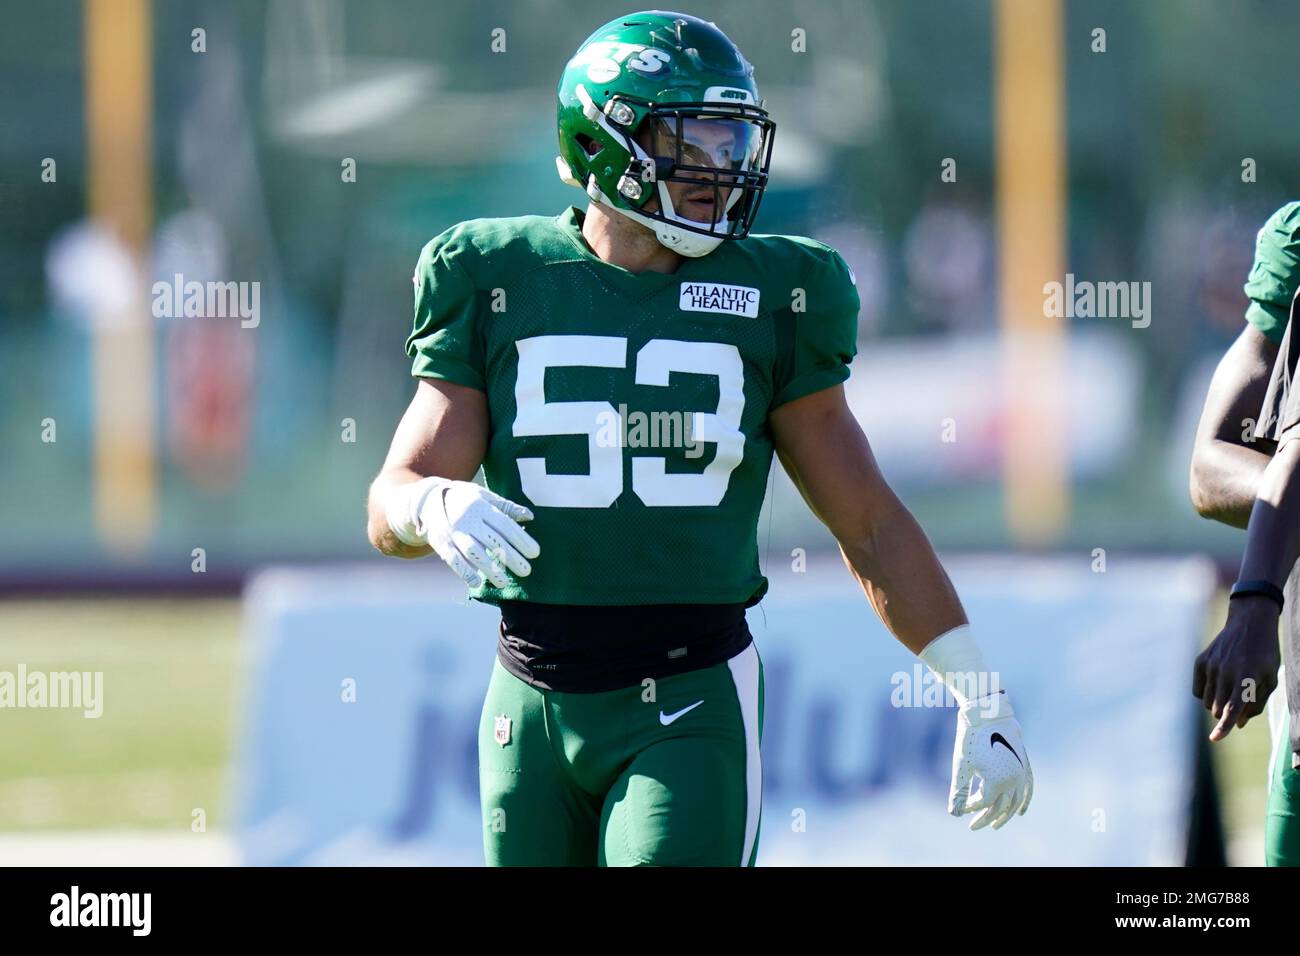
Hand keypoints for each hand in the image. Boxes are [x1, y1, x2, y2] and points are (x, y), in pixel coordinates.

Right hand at [389, 477, 539, 587]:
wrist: (426, 499)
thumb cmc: (462, 498)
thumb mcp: (483, 495)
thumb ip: (506, 507)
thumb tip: (530, 517)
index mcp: (481, 507)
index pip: (505, 525)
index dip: (521, 539)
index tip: (535, 553)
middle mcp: (468, 520)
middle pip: (493, 541)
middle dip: (511, 558)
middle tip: (526, 572)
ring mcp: (453, 533)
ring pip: (474, 552)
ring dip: (490, 569)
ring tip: (505, 582)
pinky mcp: (441, 544)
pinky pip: (453, 560)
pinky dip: (464, 571)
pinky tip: (477, 582)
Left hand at [947, 691, 1032, 830]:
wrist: (988, 711)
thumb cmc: (971, 737)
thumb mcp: (962, 765)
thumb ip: (959, 791)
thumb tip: (954, 814)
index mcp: (998, 781)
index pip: (984, 803)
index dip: (971, 807)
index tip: (960, 808)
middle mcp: (1014, 780)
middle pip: (1001, 807)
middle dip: (987, 818)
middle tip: (973, 826)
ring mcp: (1022, 772)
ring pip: (1016, 801)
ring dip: (1006, 814)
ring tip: (995, 824)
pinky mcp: (1025, 764)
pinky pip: (1028, 788)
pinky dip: (1024, 801)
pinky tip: (1020, 811)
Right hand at [1193, 597, 1280, 740]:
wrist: (1250, 624)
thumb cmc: (1265, 655)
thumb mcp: (1270, 679)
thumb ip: (1256, 703)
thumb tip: (1237, 723)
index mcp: (1246, 677)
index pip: (1232, 707)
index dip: (1224, 726)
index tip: (1215, 739)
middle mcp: (1225, 672)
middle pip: (1217, 710)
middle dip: (1226, 713)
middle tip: (1239, 701)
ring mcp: (1210, 666)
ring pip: (1207, 702)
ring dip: (1218, 704)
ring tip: (1230, 689)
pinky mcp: (1200, 662)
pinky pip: (1198, 691)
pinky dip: (1206, 694)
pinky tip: (1218, 683)